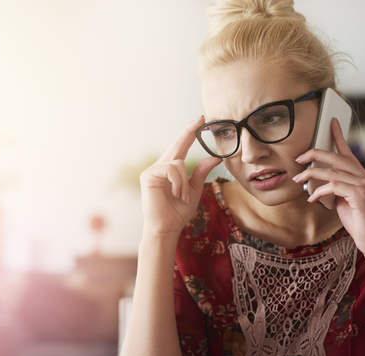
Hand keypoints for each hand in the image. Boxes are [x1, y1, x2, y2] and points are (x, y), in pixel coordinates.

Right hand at [140, 116, 221, 238]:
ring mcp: (152, 170)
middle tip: (201, 118)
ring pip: (178, 162)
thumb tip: (216, 157)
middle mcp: (160, 167)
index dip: (189, 133)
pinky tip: (176, 194)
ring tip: (183, 197)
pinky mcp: (148, 176)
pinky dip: (178, 183)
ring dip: (185, 182)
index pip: (181, 147)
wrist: (167, 228)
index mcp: (171, 170)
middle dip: (189, 132)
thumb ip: (201, 172)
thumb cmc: (178, 212)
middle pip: (177, 145)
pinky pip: (171, 169)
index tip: (200, 120)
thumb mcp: (194, 190)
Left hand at [292, 118, 364, 260]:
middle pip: (336, 157)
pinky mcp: (360, 196)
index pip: (347, 151)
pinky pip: (334, 187)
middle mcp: (364, 176)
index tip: (331, 122)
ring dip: (311, 175)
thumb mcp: (342, 200)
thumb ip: (335, 187)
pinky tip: (312, 199)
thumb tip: (316, 181)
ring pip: (332, 172)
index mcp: (361, 175)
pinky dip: (319, 192)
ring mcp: (364, 185)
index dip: (339, 135)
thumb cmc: (357, 221)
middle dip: (315, 154)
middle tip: (298, 158)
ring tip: (298, 179)